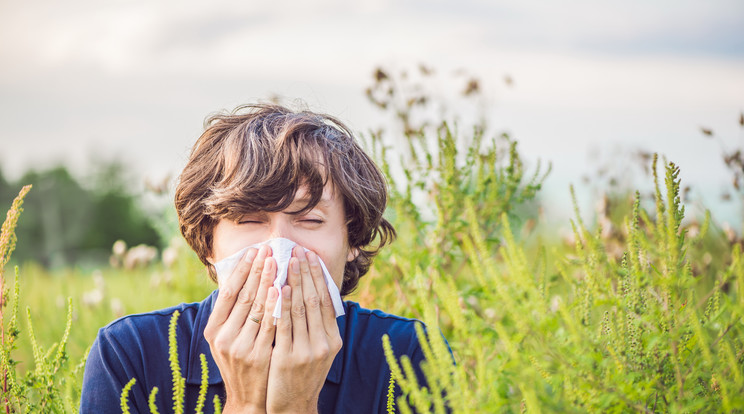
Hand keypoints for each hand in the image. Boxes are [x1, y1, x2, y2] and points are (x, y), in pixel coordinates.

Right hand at [204, 245, 278, 413]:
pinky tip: (282, 289)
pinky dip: (276, 305)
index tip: (253, 250)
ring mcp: (240, 347)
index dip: (242, 270)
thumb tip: (242, 277)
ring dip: (268, 281)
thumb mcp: (227, 338)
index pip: (228, 292)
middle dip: (257, 270)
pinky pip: (270, 325)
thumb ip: (232, 313)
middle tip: (269, 249)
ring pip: (257, 307)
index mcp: (213, 330)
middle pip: (243, 296)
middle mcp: (223, 337)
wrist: (247, 399)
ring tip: (277, 261)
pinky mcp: (258, 355)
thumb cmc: (240, 362)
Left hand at [266, 247, 342, 413]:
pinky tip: (278, 288)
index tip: (310, 256)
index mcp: (332, 339)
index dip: (318, 276)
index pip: (326, 300)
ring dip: (293, 281)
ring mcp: (307, 351)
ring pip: (300, 308)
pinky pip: (284, 325)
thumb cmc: (301, 374)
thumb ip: (317, 326)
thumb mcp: (317, 351)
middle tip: (298, 250)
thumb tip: (314, 293)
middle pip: (314, 299)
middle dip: (306, 272)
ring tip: (287, 261)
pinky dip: (282, 304)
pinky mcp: (287, 358)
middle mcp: (323, 343)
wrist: (292, 406)